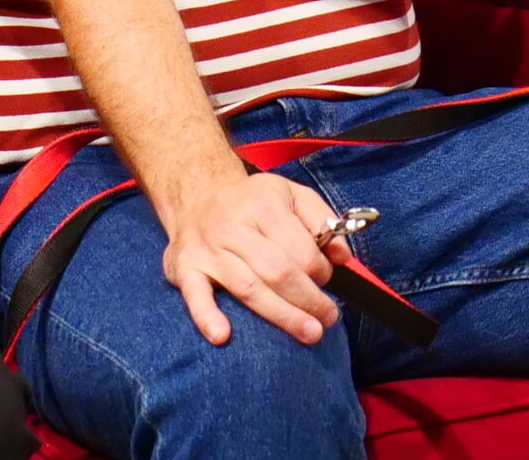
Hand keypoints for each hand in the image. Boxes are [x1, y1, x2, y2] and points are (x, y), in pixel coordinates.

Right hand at [162, 169, 347, 346]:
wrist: (197, 195)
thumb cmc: (253, 202)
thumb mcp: (291, 194)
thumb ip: (322, 218)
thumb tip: (342, 255)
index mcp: (263, 204)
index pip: (299, 248)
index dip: (320, 272)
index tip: (327, 281)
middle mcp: (232, 225)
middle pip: (277, 272)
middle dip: (308, 300)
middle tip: (328, 318)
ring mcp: (207, 248)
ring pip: (248, 289)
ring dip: (282, 316)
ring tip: (309, 333)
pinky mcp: (185, 267)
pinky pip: (194, 294)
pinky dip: (206, 316)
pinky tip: (222, 336)